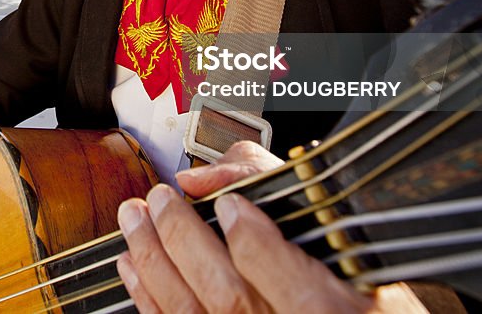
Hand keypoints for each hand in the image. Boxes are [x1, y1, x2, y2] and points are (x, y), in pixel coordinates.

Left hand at [116, 142, 421, 312]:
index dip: (259, 244)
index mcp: (338, 312)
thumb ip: (278, 192)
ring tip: (135, 217)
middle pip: (232, 297)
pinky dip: (147, 296)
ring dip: (155, 261)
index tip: (233, 206)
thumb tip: (211, 180)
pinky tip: (132, 263)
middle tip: (161, 198)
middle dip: (185, 240)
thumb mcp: (346, 243)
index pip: (298, 288)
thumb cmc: (349, 287)